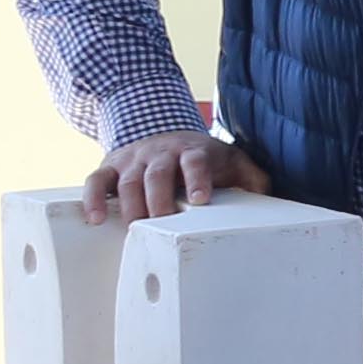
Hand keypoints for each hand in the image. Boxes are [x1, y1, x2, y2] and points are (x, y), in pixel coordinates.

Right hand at [86, 132, 263, 223]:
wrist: (164, 134)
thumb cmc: (203, 159)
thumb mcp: (232, 162)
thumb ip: (253, 179)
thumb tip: (270, 199)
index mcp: (192, 152)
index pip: (196, 161)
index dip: (197, 178)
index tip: (200, 199)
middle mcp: (161, 153)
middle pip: (157, 173)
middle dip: (159, 198)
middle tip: (161, 223)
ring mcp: (134, 160)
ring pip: (127, 180)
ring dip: (129, 204)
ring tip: (133, 229)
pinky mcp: (110, 168)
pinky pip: (96, 181)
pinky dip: (93, 198)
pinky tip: (95, 219)